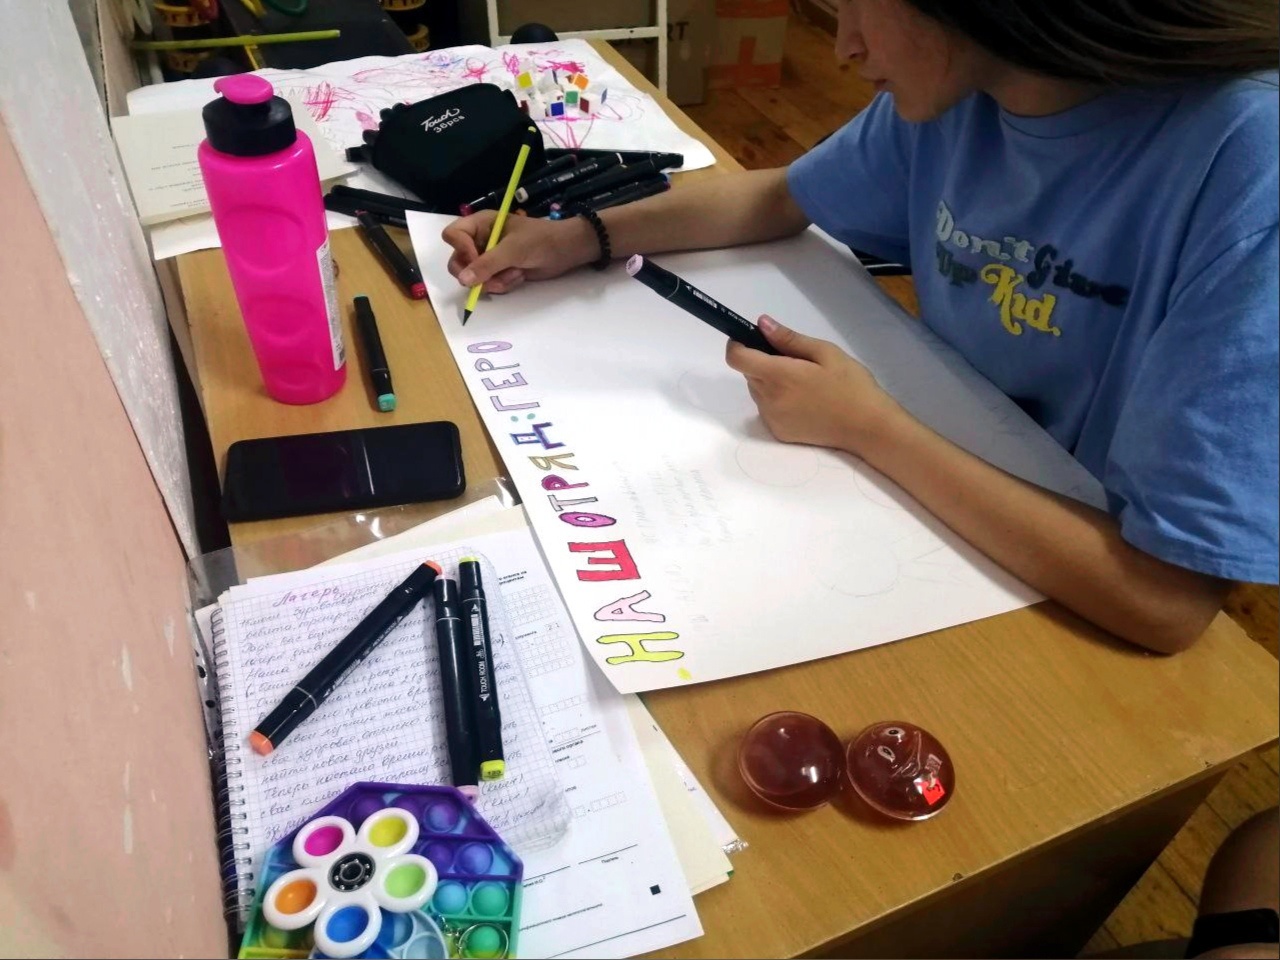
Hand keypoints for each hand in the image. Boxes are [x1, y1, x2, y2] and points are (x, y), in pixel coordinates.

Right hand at [442, 211, 598, 293]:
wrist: (565, 252)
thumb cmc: (540, 240)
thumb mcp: (513, 249)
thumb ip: (487, 264)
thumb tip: (463, 280)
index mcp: (480, 224)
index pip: (452, 235)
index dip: (460, 249)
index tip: (476, 259)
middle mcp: (480, 240)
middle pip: (458, 261)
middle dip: (476, 273)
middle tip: (491, 279)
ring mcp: (488, 258)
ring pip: (473, 278)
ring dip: (494, 281)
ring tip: (515, 273)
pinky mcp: (498, 272)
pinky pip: (488, 285)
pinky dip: (503, 284)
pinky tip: (519, 276)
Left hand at [726, 315, 902, 452]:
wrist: (868, 427)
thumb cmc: (851, 385)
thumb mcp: (825, 353)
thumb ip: (788, 339)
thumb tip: (761, 324)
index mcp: (778, 376)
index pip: (737, 358)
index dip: (737, 345)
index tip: (751, 338)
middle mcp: (768, 400)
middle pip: (748, 373)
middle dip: (762, 362)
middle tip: (795, 361)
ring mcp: (772, 419)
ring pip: (757, 391)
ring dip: (769, 382)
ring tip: (803, 382)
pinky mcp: (778, 432)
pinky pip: (767, 409)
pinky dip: (777, 400)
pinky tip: (804, 401)